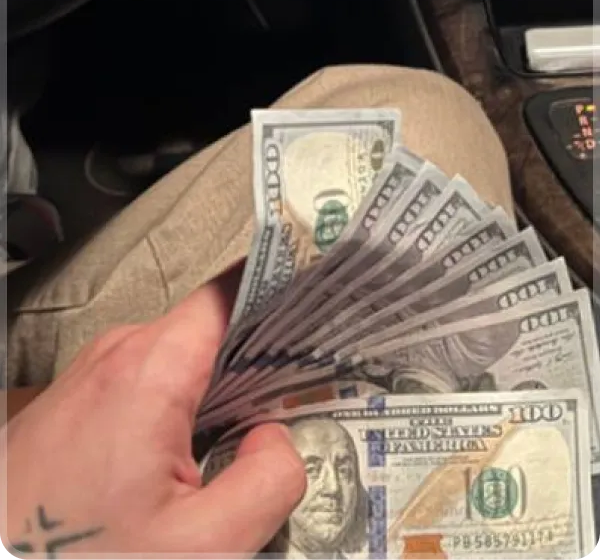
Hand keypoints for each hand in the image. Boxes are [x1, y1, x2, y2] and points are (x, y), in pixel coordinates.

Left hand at [2, 272, 305, 555]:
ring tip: (241, 433)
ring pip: (175, 359)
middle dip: (251, 360)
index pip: (229, 292)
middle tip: (290, 396)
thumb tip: (275, 439)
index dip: (276, 291)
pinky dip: (175, 403)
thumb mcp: (201, 546)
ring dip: (212, 389)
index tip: (313, 300)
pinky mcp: (74, 399)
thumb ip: (267, 482)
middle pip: (206, 330)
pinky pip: (141, 381)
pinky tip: (187, 452)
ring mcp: (88, 374)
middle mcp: (115, 354)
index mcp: (150, 368)